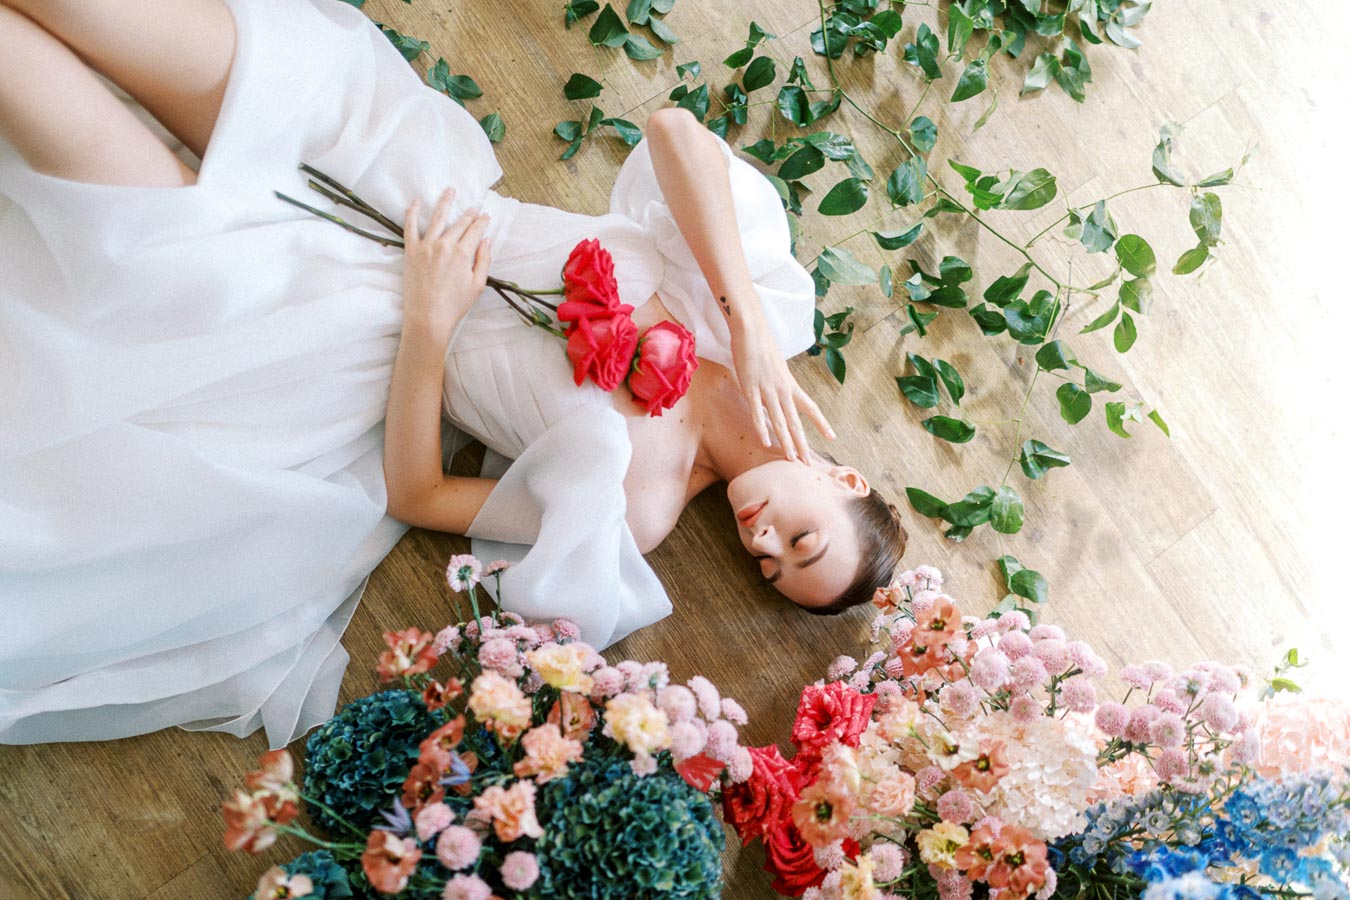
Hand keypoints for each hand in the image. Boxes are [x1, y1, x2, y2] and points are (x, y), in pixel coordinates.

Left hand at [401, 186, 491, 345]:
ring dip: (445, 202)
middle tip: (473, 208)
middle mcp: (445, 245)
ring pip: (438, 218)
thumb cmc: (454, 305)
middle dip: (469, 214)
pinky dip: (413, 213)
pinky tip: (416, 202)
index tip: (485, 216)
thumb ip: (484, 260)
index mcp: (463, 253)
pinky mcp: (412, 251)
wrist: (428, 318)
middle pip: (460, 223)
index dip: (482, 222)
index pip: (475, 230)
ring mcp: (426, 247)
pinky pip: (410, 227)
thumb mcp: (477, 285)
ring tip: (450, 190)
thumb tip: (487, 241)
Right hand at [730, 319, 834, 461]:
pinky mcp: (751, 388)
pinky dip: (763, 429)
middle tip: (808, 463)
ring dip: (786, 442)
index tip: (832, 437)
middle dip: (803, 444)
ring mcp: (767, 390)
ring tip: (792, 459)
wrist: (752, 330)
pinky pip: (758, 412)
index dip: (821, 423)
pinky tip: (767, 442)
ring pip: (780, 421)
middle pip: (796, 422)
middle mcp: (783, 390)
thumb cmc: (763, 346)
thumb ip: (780, 382)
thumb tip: (781, 392)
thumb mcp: (778, 367)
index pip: (811, 407)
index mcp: (791, 384)